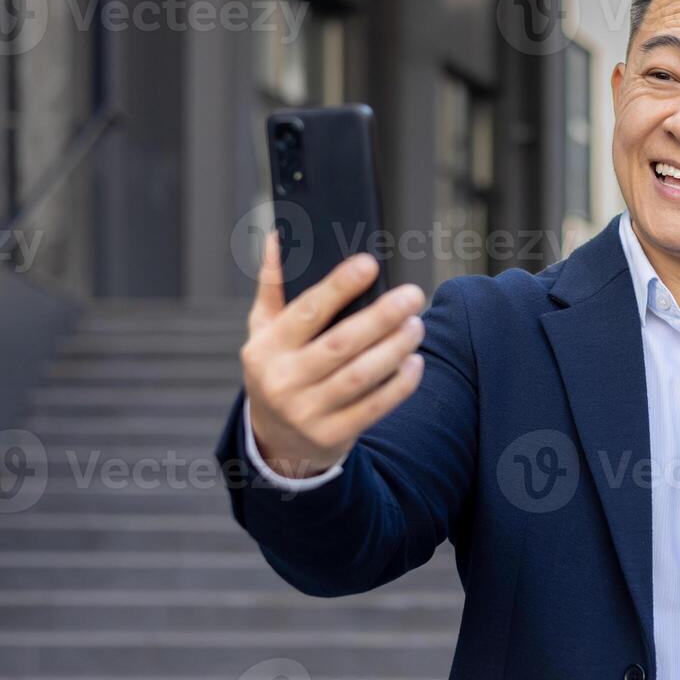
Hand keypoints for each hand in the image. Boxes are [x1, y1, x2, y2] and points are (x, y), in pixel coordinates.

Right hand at [241, 233, 427, 478]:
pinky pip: (374, 407)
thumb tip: (280, 237)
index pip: (306, 311)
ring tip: (417, 325)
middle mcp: (282, 381)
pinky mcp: (331, 436)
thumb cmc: (278, 370)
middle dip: (382, 317)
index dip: (338, 286)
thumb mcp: (263, 331)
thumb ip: (272, 286)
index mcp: (265, 348)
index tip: (369, 263)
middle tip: (413, 295)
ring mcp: (306, 412)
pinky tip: (415, 362)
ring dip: (395, 348)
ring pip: (361, 376)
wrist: (276, 442)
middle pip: (341, 344)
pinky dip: (399, 385)